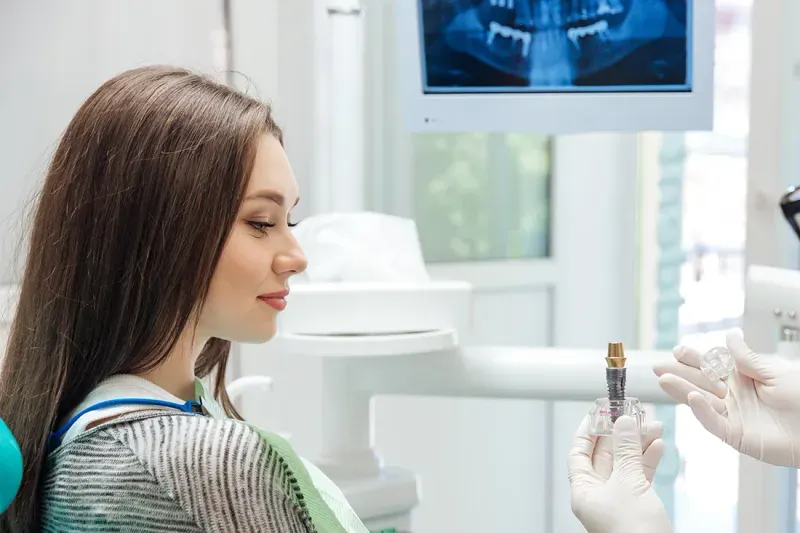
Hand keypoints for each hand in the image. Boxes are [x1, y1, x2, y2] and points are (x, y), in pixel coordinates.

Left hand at [568, 416, 671, 532]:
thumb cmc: (633, 531)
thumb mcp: (629, 483)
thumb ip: (626, 450)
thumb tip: (623, 422)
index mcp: (584, 490)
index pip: (579, 453)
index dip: (589, 431)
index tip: (599, 412)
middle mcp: (598, 495)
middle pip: (605, 456)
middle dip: (621, 434)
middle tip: (633, 414)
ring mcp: (617, 501)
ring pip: (625, 464)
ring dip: (639, 445)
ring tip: (653, 426)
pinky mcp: (636, 506)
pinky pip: (639, 477)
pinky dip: (648, 461)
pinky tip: (658, 446)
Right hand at [655, 329, 799, 466]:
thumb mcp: (774, 372)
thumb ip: (747, 358)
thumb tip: (729, 337)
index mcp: (743, 378)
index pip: (712, 366)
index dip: (694, 358)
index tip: (678, 350)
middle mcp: (734, 396)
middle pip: (700, 382)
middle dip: (679, 374)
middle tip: (658, 366)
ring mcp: (733, 416)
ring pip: (702, 401)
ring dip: (682, 391)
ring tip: (664, 379)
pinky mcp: (736, 435)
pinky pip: (714, 423)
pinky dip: (702, 411)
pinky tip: (694, 398)